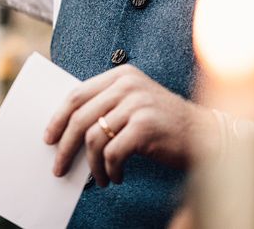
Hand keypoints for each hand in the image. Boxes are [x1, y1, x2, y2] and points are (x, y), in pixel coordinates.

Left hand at [44, 65, 218, 186]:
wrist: (204, 134)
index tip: (49, 138)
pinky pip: (112, 153)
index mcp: (121, 75)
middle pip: (80, 116)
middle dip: (66, 145)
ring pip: (94, 137)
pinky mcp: (145, 127)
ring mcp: (137, 104)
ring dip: (91, 165)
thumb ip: (105, 106)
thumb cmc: (163, 123)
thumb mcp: (133, 103)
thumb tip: (65, 130)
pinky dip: (109, 170)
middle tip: (59, 166)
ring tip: (98, 178)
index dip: (58, 117)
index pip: (77, 94)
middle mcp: (127, 85)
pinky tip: (116, 177)